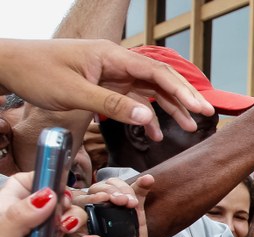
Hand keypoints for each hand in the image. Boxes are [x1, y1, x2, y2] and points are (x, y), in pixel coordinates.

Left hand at [0, 39, 214, 141]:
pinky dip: (144, 116)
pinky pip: (132, 99)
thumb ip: (112, 104)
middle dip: (184, 98)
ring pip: (150, 90)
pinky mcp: (104, 84)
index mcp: (113, 56)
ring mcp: (112, 73)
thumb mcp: (74, 92)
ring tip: (189, 128)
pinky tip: (153, 133)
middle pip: (160, 79)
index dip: (182, 91)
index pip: (157, 73)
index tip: (201, 108)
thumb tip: (146, 117)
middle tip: (205, 116)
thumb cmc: (36, 72)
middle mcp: (117, 62)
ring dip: (169, 109)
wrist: (10, 65)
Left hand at [0, 172, 103, 236]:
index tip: (55, 179)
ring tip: (69, 228)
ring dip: (79, 219)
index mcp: (10, 212)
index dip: (42, 177)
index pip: (27, 183)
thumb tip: (48, 194)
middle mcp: (33, 225)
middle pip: (58, 199)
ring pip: (75, 220)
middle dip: (67, 199)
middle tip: (63, 208)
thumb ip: (21, 216)